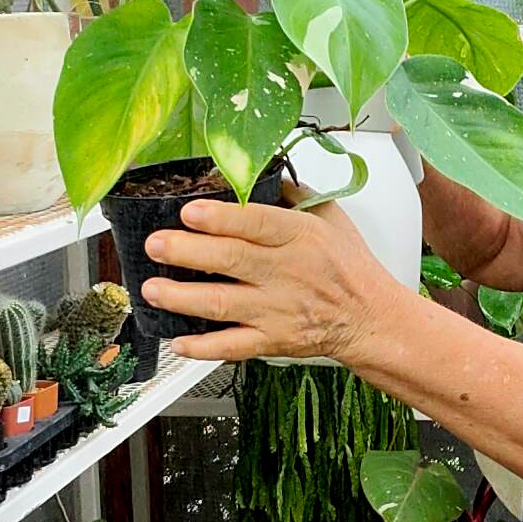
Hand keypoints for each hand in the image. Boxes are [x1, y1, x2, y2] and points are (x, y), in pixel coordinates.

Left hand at [144, 196, 411, 364]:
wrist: (370, 318)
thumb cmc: (349, 268)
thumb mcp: (332, 217)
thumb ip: (294, 194)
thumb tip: (259, 173)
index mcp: (301, 237)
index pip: (257, 223)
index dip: (221, 218)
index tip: (189, 212)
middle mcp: (287, 272)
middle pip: (231, 260)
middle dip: (187, 252)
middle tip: (155, 244)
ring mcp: (277, 309)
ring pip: (223, 303)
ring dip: (183, 297)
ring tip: (153, 289)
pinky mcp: (272, 340)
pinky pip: (233, 346)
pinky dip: (204, 348)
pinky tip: (179, 341)